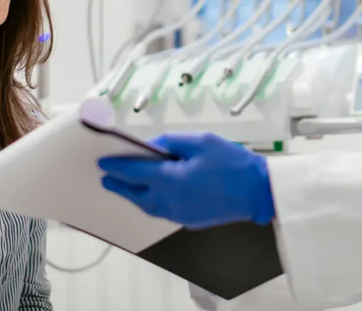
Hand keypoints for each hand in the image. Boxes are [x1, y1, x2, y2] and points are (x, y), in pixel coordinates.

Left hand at [97, 132, 274, 229]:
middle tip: (105, 178)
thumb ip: (172, 142)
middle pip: (137, 194)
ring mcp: (180, 214)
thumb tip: (153, 147)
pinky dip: (150, 203)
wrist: (258, 192)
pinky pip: (162, 212)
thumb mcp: (201, 141)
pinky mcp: (190, 220)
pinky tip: (151, 196)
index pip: (135, 173)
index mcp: (172, 180)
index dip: (117, 167)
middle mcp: (171, 201)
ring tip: (123, 188)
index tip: (103, 162)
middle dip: (119, 185)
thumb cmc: (232, 163)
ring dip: (133, 196)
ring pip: (148, 207)